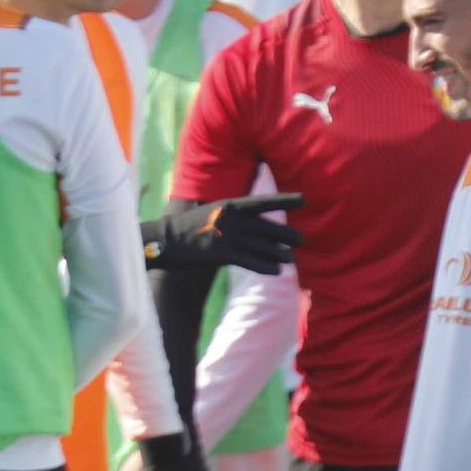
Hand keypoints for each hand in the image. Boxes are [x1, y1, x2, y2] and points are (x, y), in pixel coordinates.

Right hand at [142, 194, 304, 274]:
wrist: (165, 240)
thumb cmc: (191, 226)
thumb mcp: (214, 212)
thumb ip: (236, 215)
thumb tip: (259, 222)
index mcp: (230, 205)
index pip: (263, 202)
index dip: (285, 200)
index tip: (305, 200)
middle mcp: (232, 218)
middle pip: (266, 227)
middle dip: (286, 234)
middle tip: (302, 240)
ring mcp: (227, 236)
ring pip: (261, 246)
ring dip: (278, 253)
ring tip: (291, 258)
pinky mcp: (222, 254)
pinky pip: (250, 261)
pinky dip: (265, 266)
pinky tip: (276, 271)